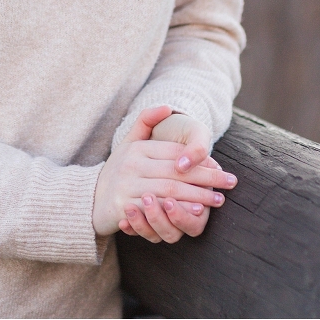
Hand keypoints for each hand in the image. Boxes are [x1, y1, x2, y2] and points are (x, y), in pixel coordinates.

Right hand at [91, 106, 235, 240]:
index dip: (199, 160)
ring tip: (218, 199)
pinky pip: (157, 210)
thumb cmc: (117, 170)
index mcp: (137, 148)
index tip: (221, 166)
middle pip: (177, 172)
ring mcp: (127, 185)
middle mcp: (132, 164)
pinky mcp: (124, 206)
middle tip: (229, 183)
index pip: (175, 153)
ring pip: (170, 191)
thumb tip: (166, 106)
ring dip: (197, 196)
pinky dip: (178, 211)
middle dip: (206, 178)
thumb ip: (146, 121)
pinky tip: (195, 212)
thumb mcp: (128, 142)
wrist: (89, 199)